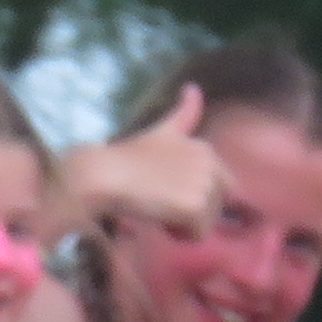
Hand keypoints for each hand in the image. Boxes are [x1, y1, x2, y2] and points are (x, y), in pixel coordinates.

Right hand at [53, 86, 220, 241]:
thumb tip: (194, 86)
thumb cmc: (126, 159)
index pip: (220, 186)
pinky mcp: (196, 205)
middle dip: (193, 210)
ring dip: (183, 222)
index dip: (192, 193)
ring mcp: (204, 182)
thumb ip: (183, 114)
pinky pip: (198, 235)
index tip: (164, 186)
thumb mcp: (161, 132)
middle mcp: (209, 161)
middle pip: (216, 206)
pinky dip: (179, 234)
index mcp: (204, 147)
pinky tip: (159, 217)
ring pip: (207, 221)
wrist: (102, 175)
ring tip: (157, 204)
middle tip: (159, 198)